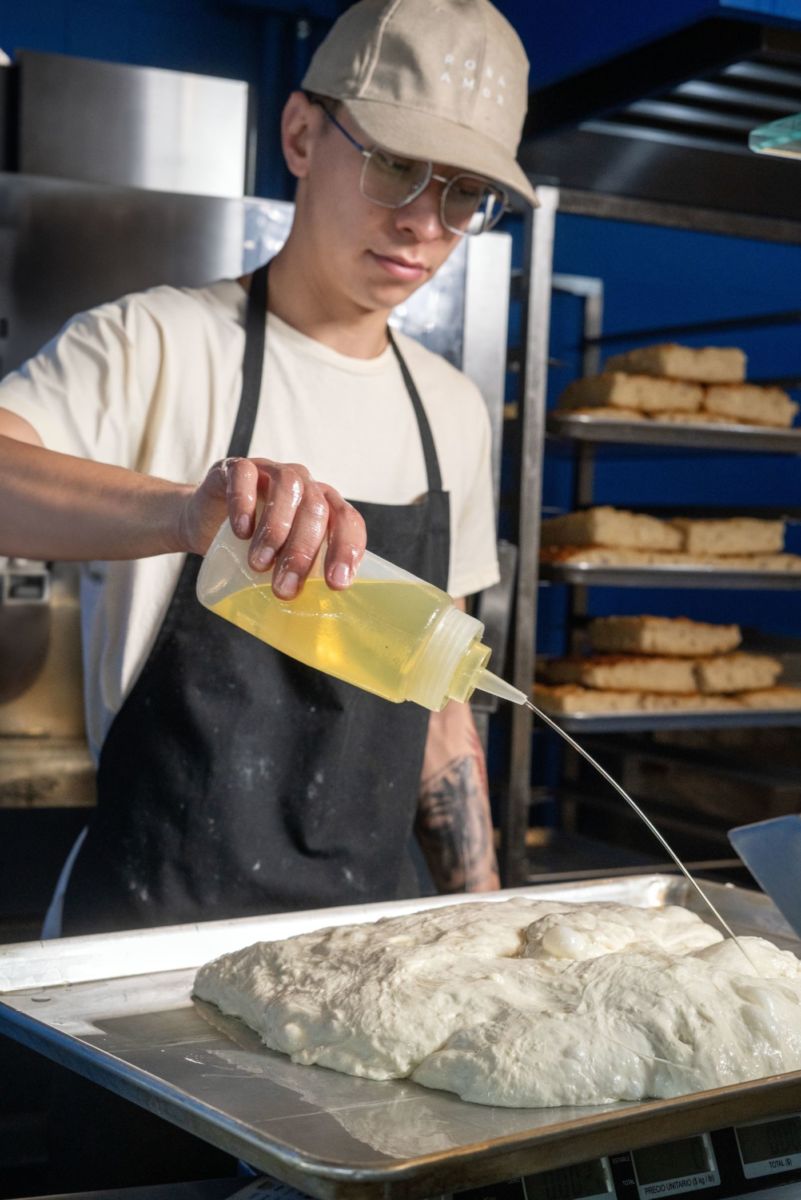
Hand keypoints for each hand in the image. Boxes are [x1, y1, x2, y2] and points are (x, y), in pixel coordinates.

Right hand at [180, 457, 365, 597]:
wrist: (205, 524)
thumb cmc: (252, 548)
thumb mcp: (280, 564)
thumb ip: (300, 581)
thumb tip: (313, 634)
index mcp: (325, 508)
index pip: (348, 522)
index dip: (347, 550)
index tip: (337, 584)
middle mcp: (305, 485)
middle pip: (317, 509)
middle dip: (302, 552)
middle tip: (283, 589)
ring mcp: (272, 471)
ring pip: (288, 488)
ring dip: (276, 529)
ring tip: (258, 564)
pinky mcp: (236, 467)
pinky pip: (245, 475)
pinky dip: (244, 503)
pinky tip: (240, 531)